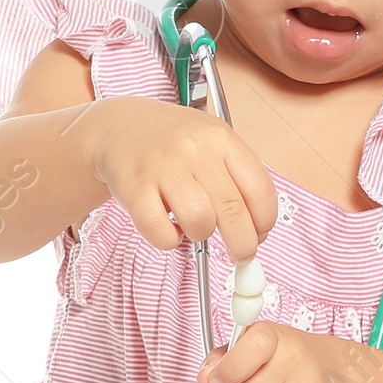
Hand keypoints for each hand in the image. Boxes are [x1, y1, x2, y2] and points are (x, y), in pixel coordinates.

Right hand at [81, 97, 277, 258]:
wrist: (118, 127)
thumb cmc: (171, 142)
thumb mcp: (210, 142)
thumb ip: (235, 177)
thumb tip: (257, 231)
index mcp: (221, 137)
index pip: (260, 189)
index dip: (264, 222)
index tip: (260, 235)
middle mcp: (195, 149)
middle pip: (233, 211)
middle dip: (243, 245)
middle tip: (240, 255)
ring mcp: (163, 166)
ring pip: (200, 222)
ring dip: (200, 235)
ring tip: (192, 227)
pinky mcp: (135, 187)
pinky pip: (161, 232)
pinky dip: (168, 240)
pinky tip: (167, 228)